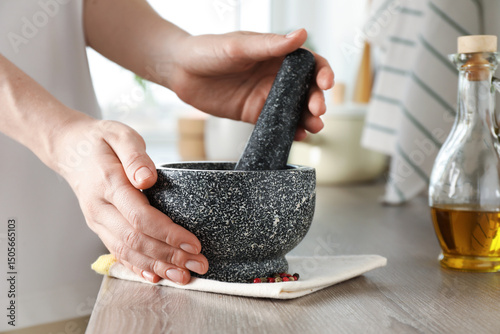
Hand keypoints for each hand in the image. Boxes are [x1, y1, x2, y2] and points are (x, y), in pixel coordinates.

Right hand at [52, 111, 207, 283]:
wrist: (70, 150)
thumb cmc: (100, 141)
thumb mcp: (119, 135)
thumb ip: (135, 156)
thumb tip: (147, 178)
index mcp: (108, 184)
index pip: (140, 217)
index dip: (168, 234)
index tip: (193, 244)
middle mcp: (100, 208)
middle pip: (136, 241)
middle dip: (170, 256)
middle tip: (198, 264)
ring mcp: (98, 221)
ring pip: (127, 252)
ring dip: (157, 266)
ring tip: (183, 276)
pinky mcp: (100, 227)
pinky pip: (118, 252)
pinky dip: (137, 267)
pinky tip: (155, 276)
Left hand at [168, 29, 333, 140]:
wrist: (180, 72)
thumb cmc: (207, 51)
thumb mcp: (238, 46)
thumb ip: (270, 45)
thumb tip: (302, 34)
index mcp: (276, 54)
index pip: (309, 62)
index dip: (322, 72)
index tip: (326, 83)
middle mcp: (275, 75)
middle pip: (306, 89)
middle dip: (316, 100)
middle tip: (317, 110)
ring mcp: (266, 96)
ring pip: (295, 109)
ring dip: (308, 118)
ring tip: (314, 127)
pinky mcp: (254, 113)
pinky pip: (277, 124)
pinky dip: (290, 131)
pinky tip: (298, 136)